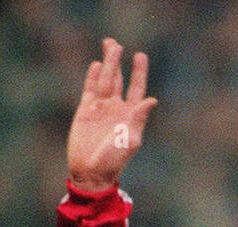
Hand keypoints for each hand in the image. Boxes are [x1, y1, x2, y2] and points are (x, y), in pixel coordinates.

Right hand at [67, 38, 157, 192]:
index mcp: (130, 115)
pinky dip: (92, 76)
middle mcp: (116, 108)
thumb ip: (139, 118)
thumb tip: (151, 100)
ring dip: (107, 63)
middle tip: (116, 43)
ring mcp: (100, 108)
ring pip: (105, 80)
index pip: (137, 88)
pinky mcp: (85, 110)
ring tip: (109, 45)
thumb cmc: (114, 160)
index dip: (139, 72)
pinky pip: (90, 89)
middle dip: (118, 61)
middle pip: (119, 79)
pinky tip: (96, 64)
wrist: (91, 172)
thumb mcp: (130, 140)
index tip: (140, 56)